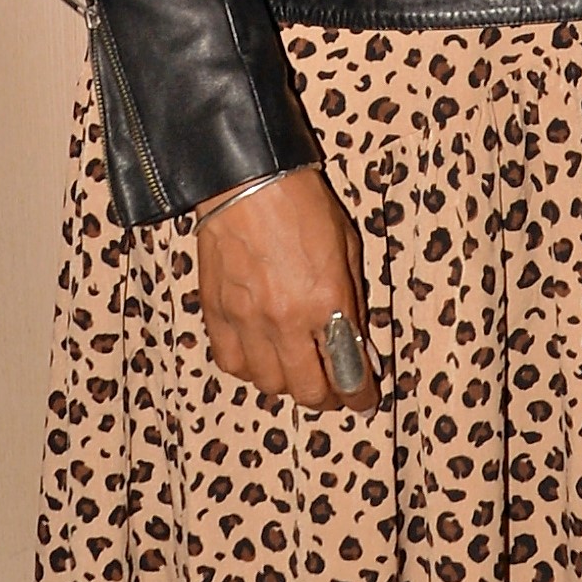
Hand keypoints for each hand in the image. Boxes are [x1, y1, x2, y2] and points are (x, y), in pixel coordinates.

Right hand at [195, 166, 374, 410]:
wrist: (247, 182)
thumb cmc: (302, 206)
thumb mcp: (347, 250)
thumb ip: (353, 303)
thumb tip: (358, 344)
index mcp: (326, 303)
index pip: (346, 373)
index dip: (359, 396)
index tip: (364, 400)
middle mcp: (286, 320)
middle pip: (306, 391)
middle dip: (325, 397)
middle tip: (332, 390)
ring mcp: (247, 320)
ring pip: (268, 384)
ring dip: (286, 383)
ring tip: (295, 366)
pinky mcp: (217, 314)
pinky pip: (232, 363)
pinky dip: (249, 368)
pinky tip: (260, 353)